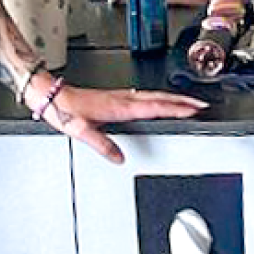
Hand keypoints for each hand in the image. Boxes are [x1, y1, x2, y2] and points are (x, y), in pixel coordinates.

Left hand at [26, 77, 207, 163]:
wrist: (50, 96)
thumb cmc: (64, 110)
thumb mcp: (81, 131)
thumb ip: (102, 145)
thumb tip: (119, 158)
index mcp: (118, 107)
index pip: (154, 107)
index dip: (176, 108)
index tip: (195, 109)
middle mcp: (120, 99)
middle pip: (158, 98)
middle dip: (182, 100)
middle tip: (202, 103)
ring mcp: (117, 96)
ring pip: (151, 95)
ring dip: (171, 98)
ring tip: (188, 102)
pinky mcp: (112, 97)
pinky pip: (141, 96)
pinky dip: (156, 98)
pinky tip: (156, 102)